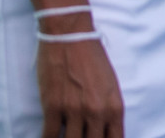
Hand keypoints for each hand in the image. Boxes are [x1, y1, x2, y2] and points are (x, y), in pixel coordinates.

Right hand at [36, 15, 124, 137]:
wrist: (71, 37)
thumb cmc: (93, 59)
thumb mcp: (111, 85)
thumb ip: (109, 110)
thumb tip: (104, 130)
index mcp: (115, 106)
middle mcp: (97, 111)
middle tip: (81, 136)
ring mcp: (74, 110)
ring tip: (67, 135)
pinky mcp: (53, 107)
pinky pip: (49, 136)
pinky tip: (49, 137)